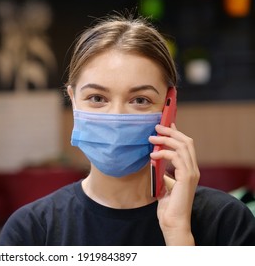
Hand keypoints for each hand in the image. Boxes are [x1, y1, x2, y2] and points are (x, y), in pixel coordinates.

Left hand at [149, 123, 199, 244]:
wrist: (173, 221)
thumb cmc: (168, 205)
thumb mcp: (164, 183)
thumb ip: (163, 170)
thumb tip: (155, 157)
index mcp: (189, 169)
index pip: (186, 145)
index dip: (176, 132)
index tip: (166, 124)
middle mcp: (193, 169)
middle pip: (186, 141)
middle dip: (171, 131)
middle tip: (157, 127)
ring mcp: (191, 173)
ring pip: (182, 146)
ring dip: (165, 139)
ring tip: (151, 138)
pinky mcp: (186, 177)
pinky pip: (176, 157)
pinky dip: (164, 153)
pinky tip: (152, 156)